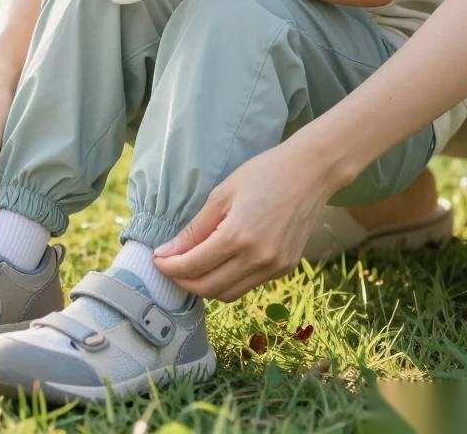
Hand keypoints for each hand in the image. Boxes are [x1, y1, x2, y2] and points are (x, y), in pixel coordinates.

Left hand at [151, 141, 333, 300]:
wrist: (311, 173)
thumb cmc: (263, 174)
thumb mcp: (222, 195)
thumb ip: (195, 229)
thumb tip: (167, 252)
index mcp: (238, 237)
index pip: (193, 266)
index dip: (169, 267)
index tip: (156, 259)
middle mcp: (258, 259)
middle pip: (208, 288)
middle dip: (182, 281)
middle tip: (168, 266)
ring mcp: (274, 268)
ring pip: (229, 294)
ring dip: (204, 286)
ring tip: (190, 267)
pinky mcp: (286, 269)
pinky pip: (248, 285)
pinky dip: (228, 281)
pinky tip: (219, 263)